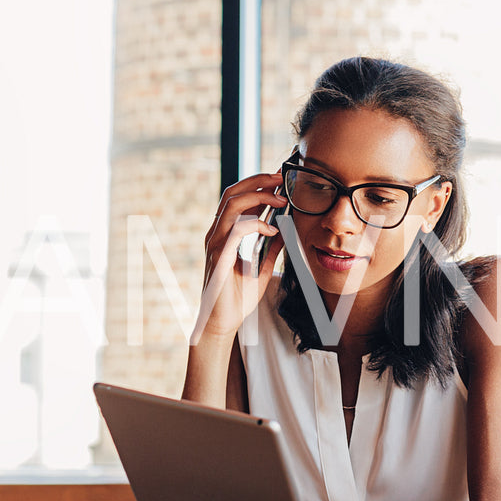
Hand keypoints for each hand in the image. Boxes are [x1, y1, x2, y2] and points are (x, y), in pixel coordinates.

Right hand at [191, 172, 284, 342]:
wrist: (222, 323)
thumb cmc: (237, 299)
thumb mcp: (261, 268)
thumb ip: (270, 249)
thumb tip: (285, 230)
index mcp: (224, 234)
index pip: (236, 198)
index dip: (256, 184)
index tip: (279, 180)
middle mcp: (216, 235)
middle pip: (231, 194)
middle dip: (257, 181)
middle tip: (280, 177)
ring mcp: (215, 244)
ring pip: (231, 206)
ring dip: (259, 198)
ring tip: (282, 199)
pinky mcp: (219, 257)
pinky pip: (235, 230)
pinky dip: (255, 224)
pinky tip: (272, 229)